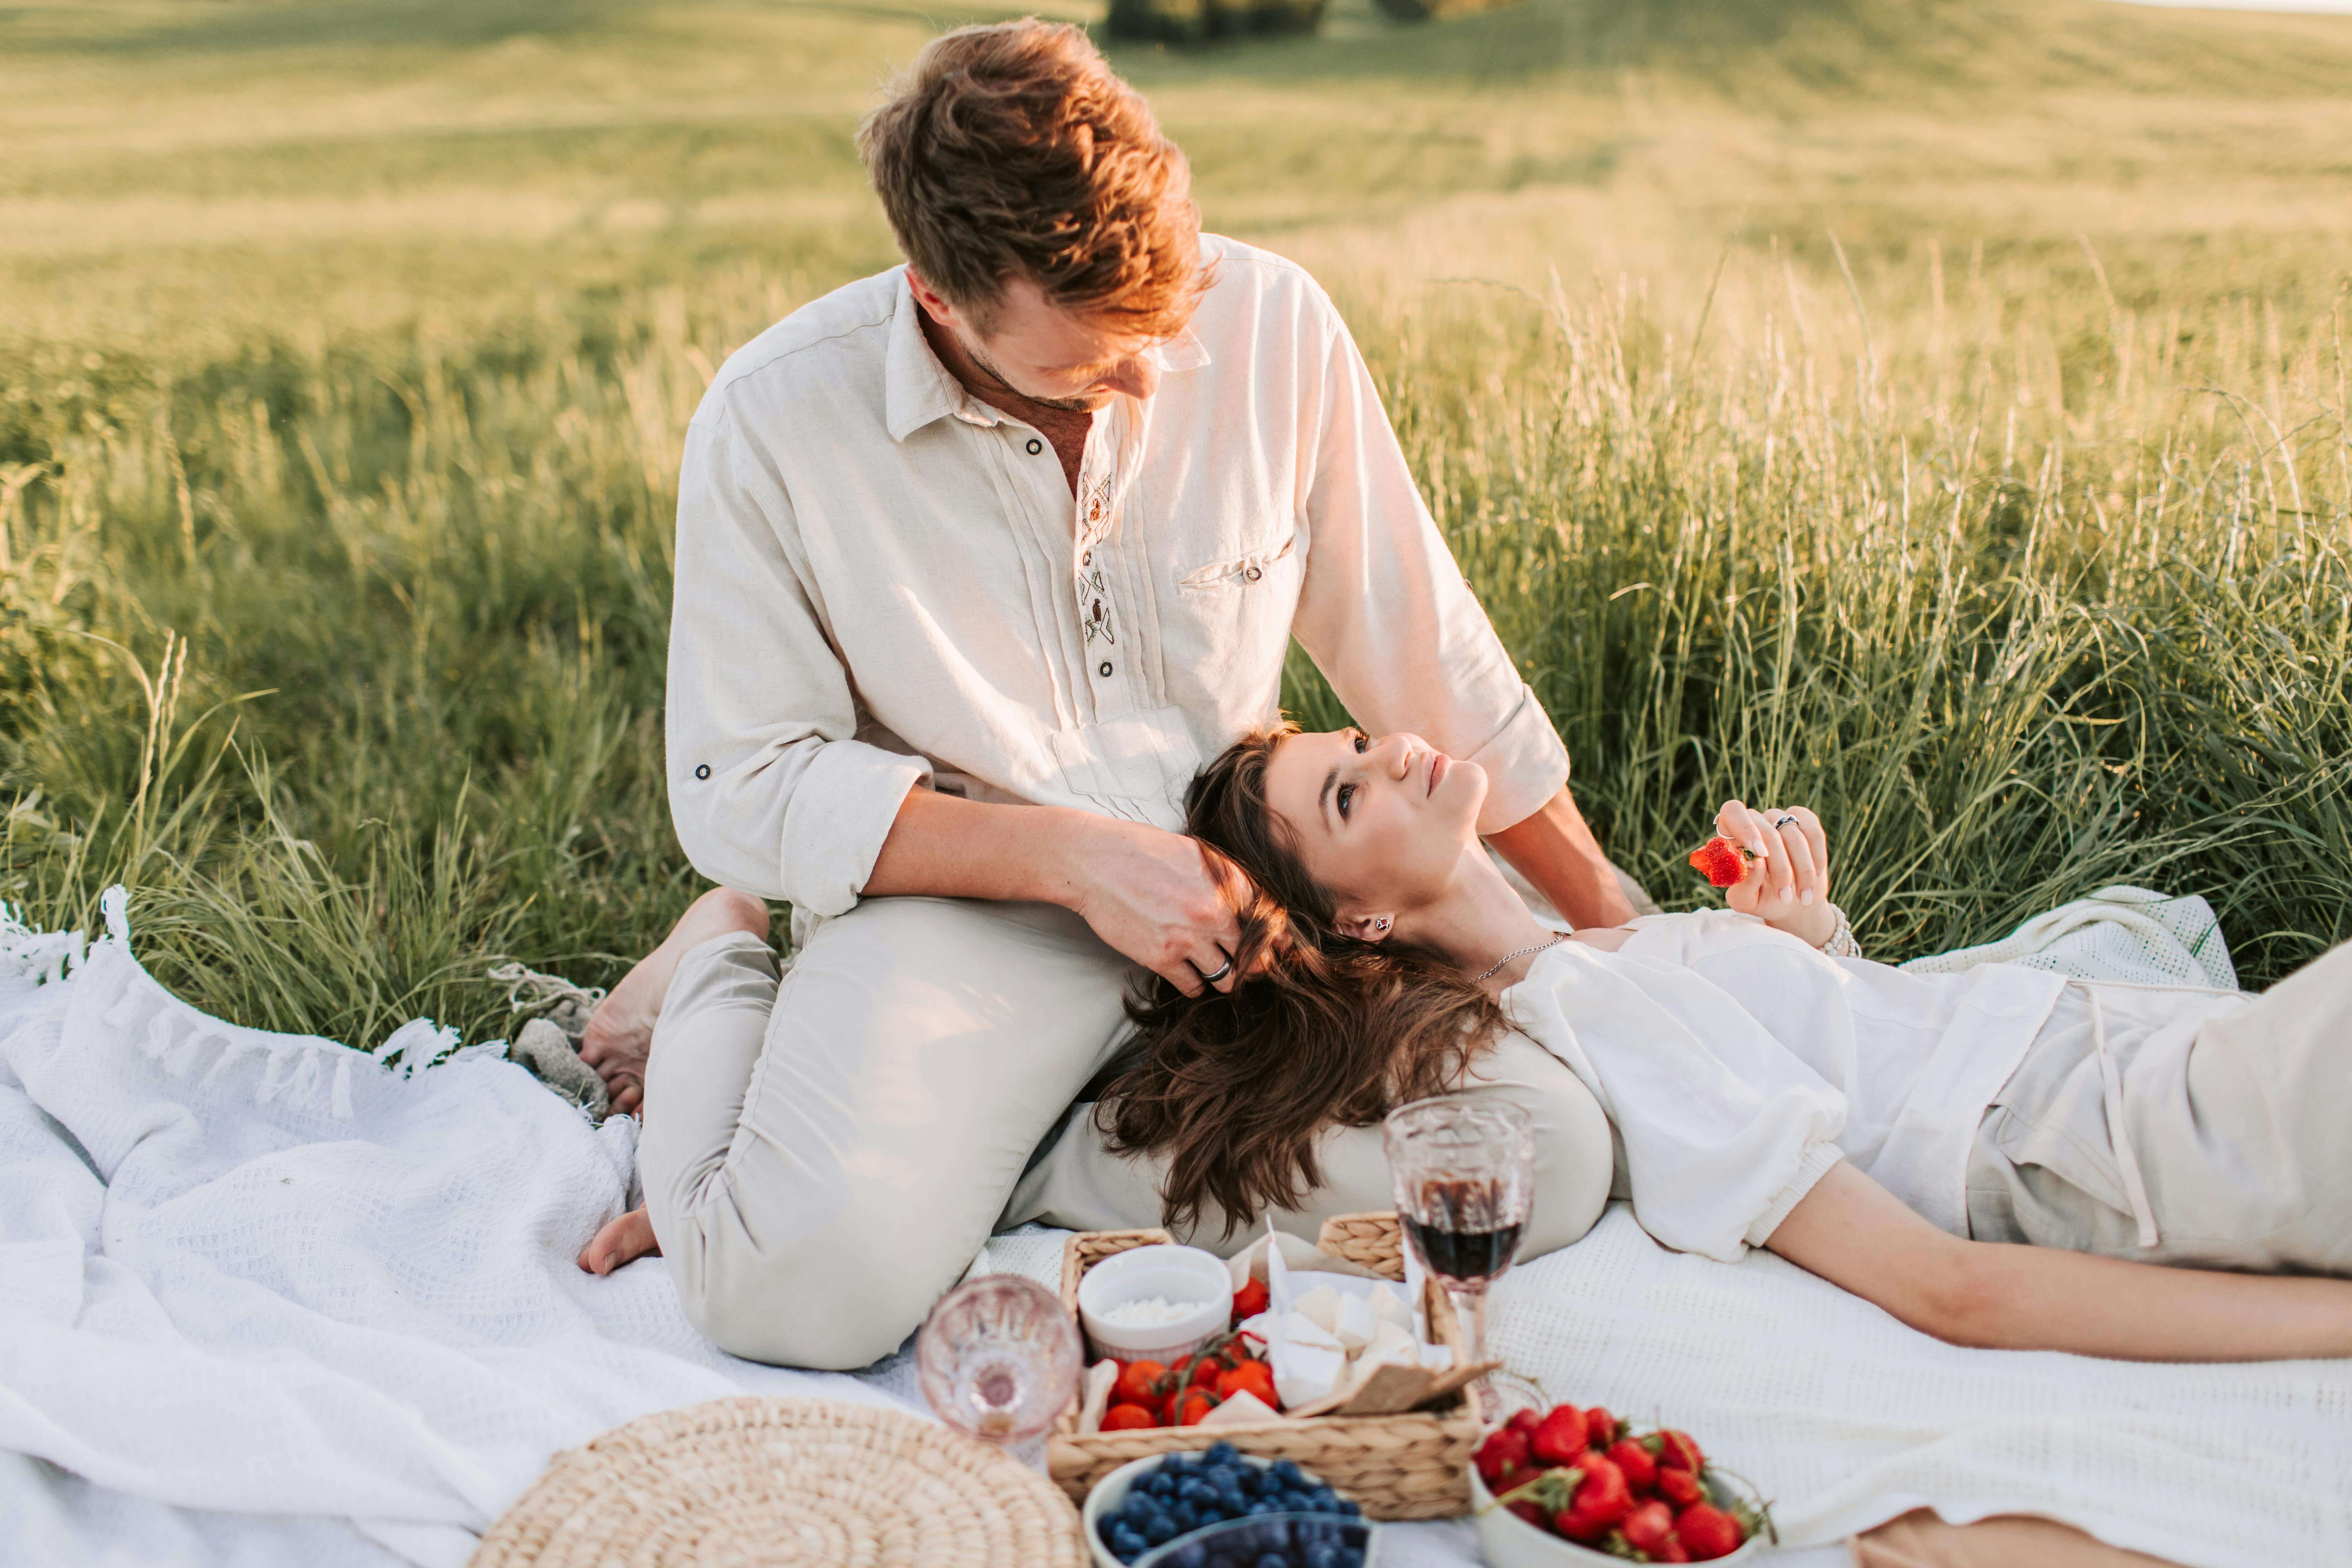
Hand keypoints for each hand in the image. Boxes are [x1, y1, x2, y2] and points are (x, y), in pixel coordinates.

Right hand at [1058, 816, 1266, 995]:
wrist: (1094, 861)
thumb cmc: (1142, 851)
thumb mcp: (1196, 854)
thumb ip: (1228, 879)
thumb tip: (1254, 905)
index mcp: (1227, 883)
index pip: (1269, 923)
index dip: (1274, 940)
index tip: (1273, 948)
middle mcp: (1214, 912)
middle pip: (1254, 957)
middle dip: (1251, 963)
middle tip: (1244, 963)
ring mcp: (1188, 938)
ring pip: (1227, 978)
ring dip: (1225, 977)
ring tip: (1216, 970)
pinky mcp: (1162, 957)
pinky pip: (1194, 987)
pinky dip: (1194, 985)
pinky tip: (1187, 972)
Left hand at [1713, 800, 1837, 947]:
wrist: (1791, 904)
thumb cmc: (1760, 899)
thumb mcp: (1745, 900)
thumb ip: (1743, 884)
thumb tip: (1755, 862)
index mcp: (1730, 834)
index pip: (1733, 812)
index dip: (1746, 828)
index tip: (1760, 854)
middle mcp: (1755, 820)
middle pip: (1766, 830)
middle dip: (1779, 867)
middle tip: (1783, 896)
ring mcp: (1780, 818)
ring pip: (1792, 833)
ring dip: (1801, 869)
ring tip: (1802, 897)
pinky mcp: (1805, 820)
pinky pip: (1814, 832)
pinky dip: (1816, 858)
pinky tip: (1814, 878)